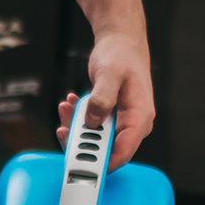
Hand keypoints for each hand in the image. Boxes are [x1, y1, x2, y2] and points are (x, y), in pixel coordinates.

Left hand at [55, 26, 154, 169]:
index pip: (123, 153)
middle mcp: (133, 124)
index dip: (101, 163)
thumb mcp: (109, 73)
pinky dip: (79, 118)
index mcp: (140, 118)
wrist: (122, 41)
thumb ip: (101, 99)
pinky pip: (93, 127)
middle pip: (105, 149)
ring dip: (77, 127)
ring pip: (96, 139)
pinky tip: (72, 104)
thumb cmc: (121, 54)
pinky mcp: (112, 118)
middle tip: (64, 126)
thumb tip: (92, 121)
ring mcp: (122, 122)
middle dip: (80, 140)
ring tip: (67, 108)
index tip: (79, 163)